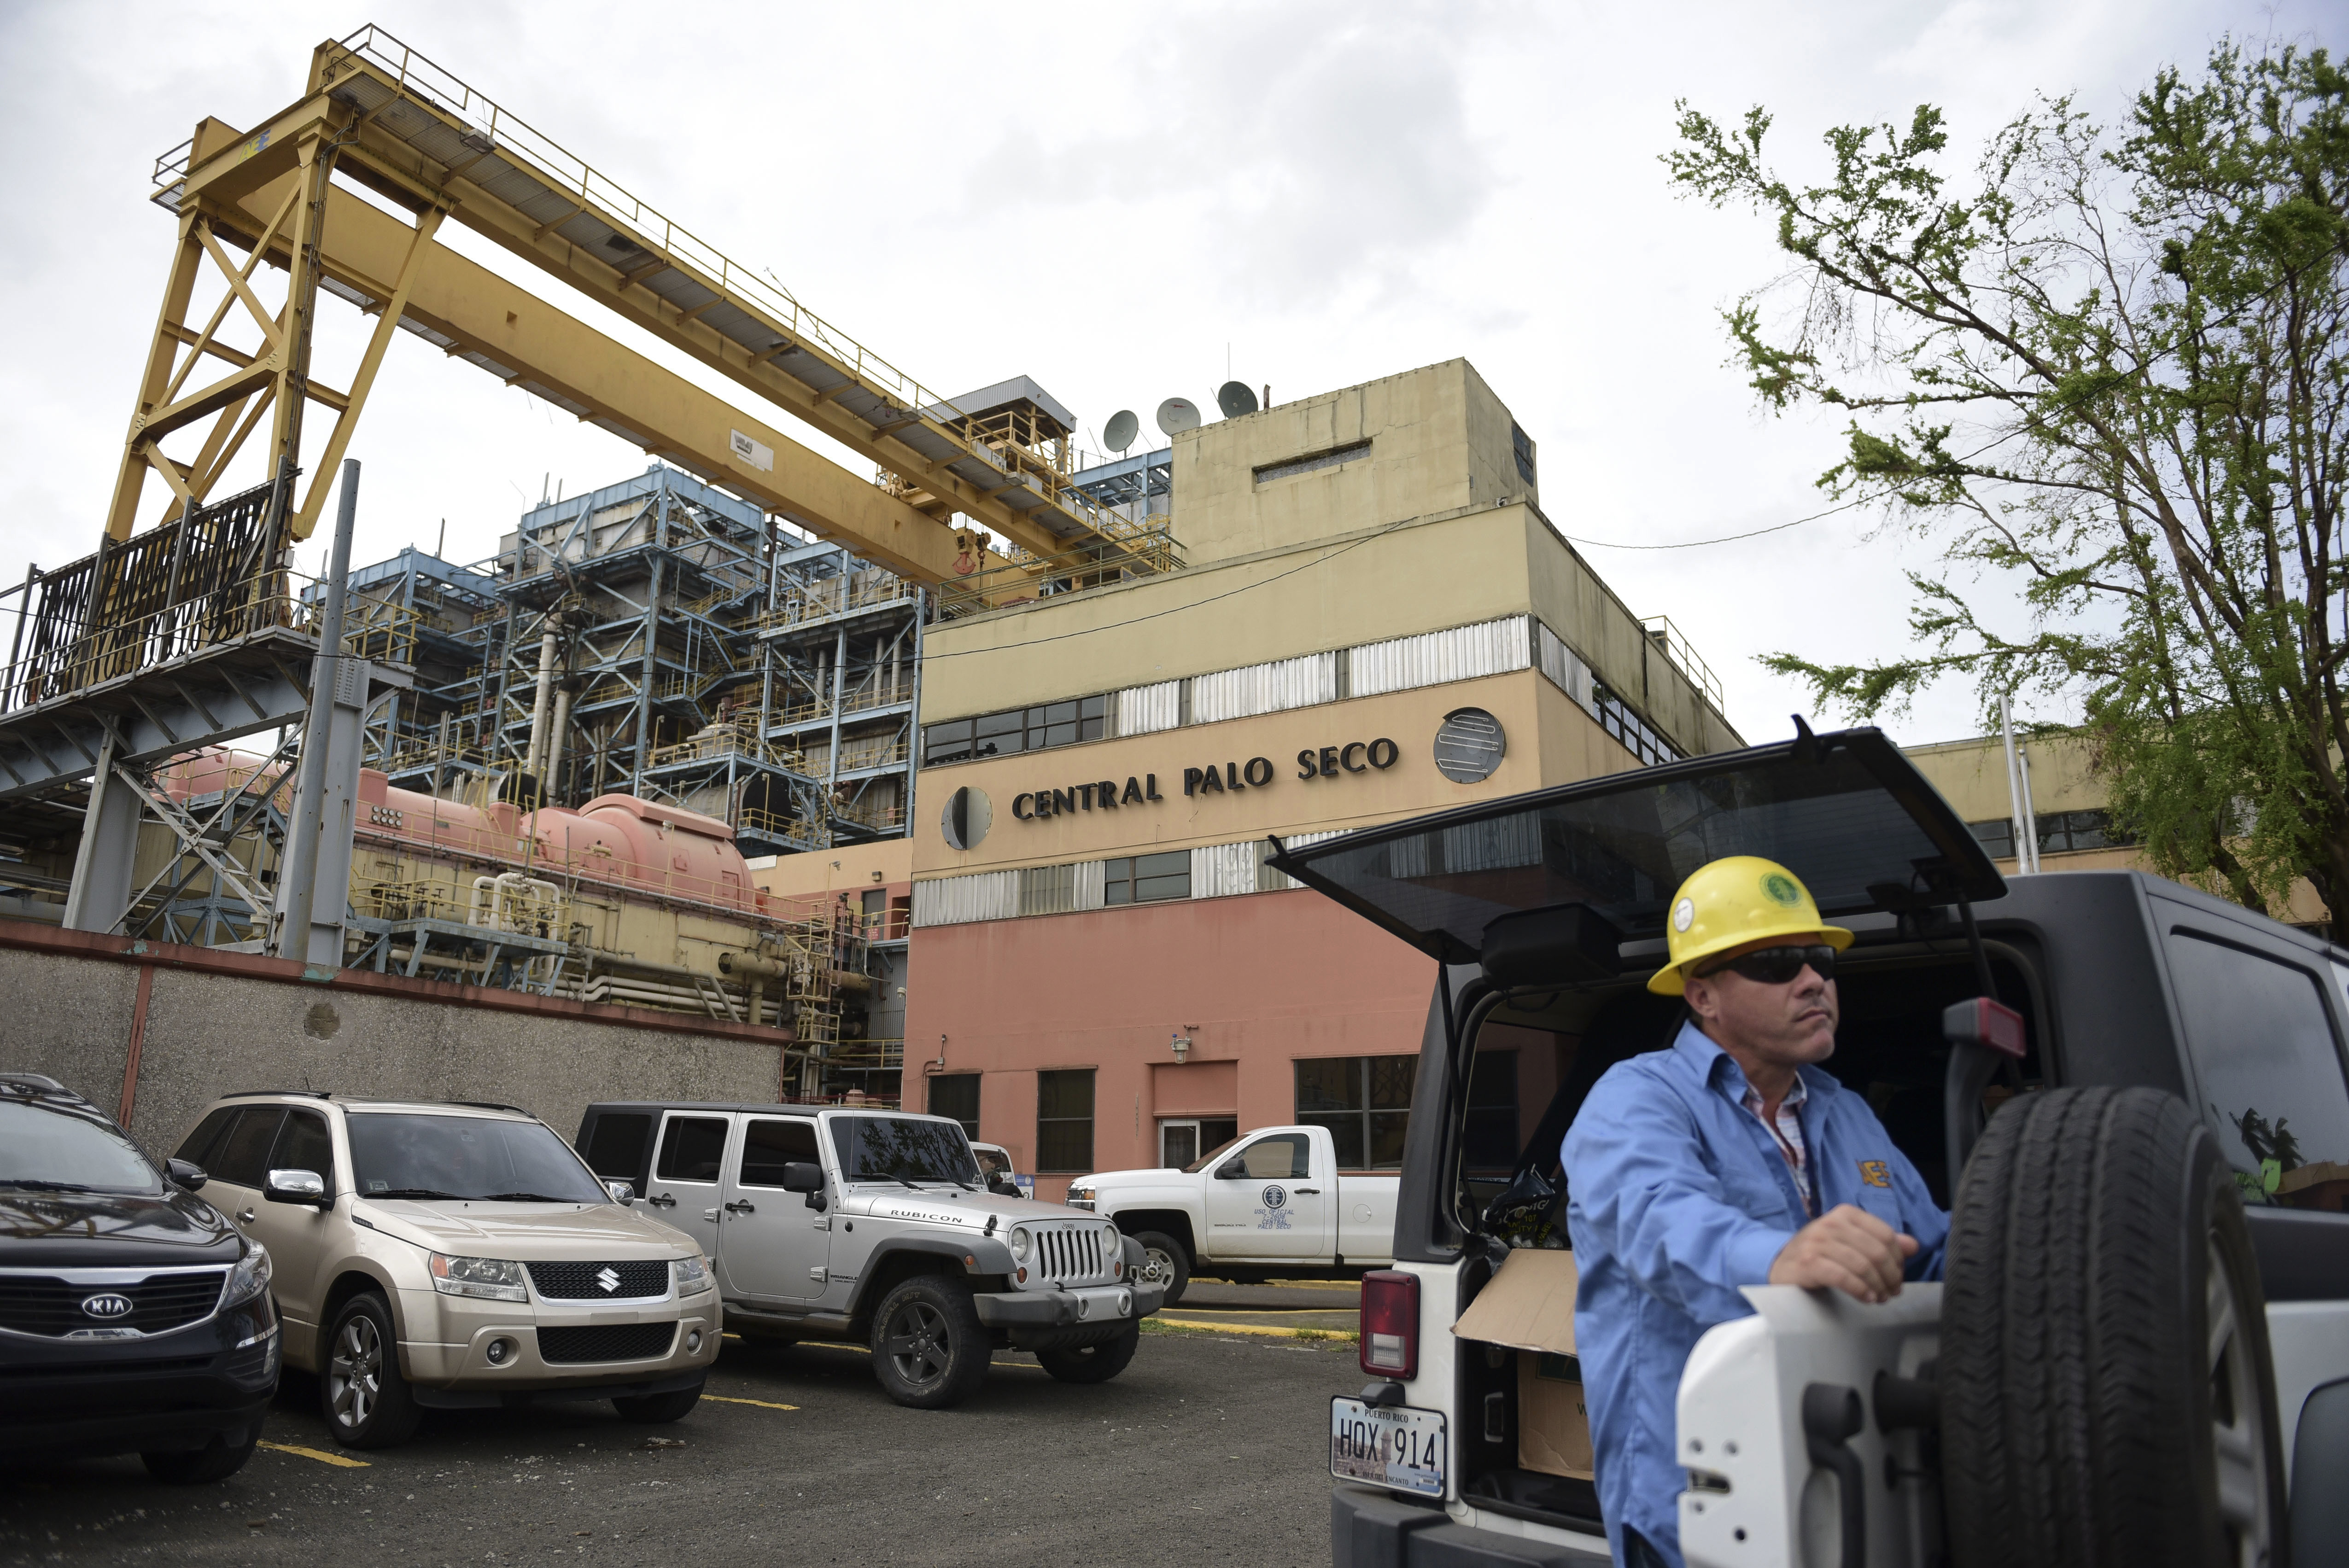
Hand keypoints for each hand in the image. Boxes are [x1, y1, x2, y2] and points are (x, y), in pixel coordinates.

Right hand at [1768, 1204, 1918, 1303]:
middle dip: (1890, 1276)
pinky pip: (1843, 1278)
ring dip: (1877, 1287)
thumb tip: (1913, 1245)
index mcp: (1845, 1214)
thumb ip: (1881, 1241)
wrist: (1780, 1264)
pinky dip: (1860, 1291)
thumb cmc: (1820, 1253)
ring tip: (1880, 1298)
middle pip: (1876, 1251)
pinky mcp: (1808, 1262)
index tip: (1898, 1276)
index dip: (1898, 1260)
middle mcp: (1831, 1223)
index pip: (1885, 1234)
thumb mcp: (1850, 1241)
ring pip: (1862, 1266)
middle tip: (1892, 1292)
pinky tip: (1866, 1298)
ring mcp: (1817, 1242)